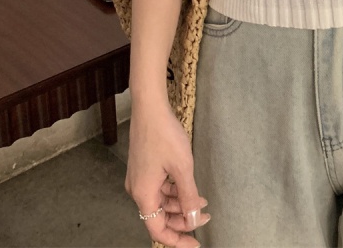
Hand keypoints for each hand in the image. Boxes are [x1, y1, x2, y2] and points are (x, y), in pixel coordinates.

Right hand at [125, 101, 210, 246]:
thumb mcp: (182, 167)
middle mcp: (138, 190)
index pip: (158, 230)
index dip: (177, 239)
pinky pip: (159, 188)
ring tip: (202, 201)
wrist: (150, 108)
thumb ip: (188, 196)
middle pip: (160, 216)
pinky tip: (189, 186)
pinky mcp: (144, 168)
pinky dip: (175, 190)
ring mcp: (139, 178)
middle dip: (183, 219)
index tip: (194, 243)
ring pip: (161, 202)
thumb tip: (193, 219)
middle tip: (204, 216)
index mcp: (144, 194)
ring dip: (181, 204)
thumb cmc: (164, 135)